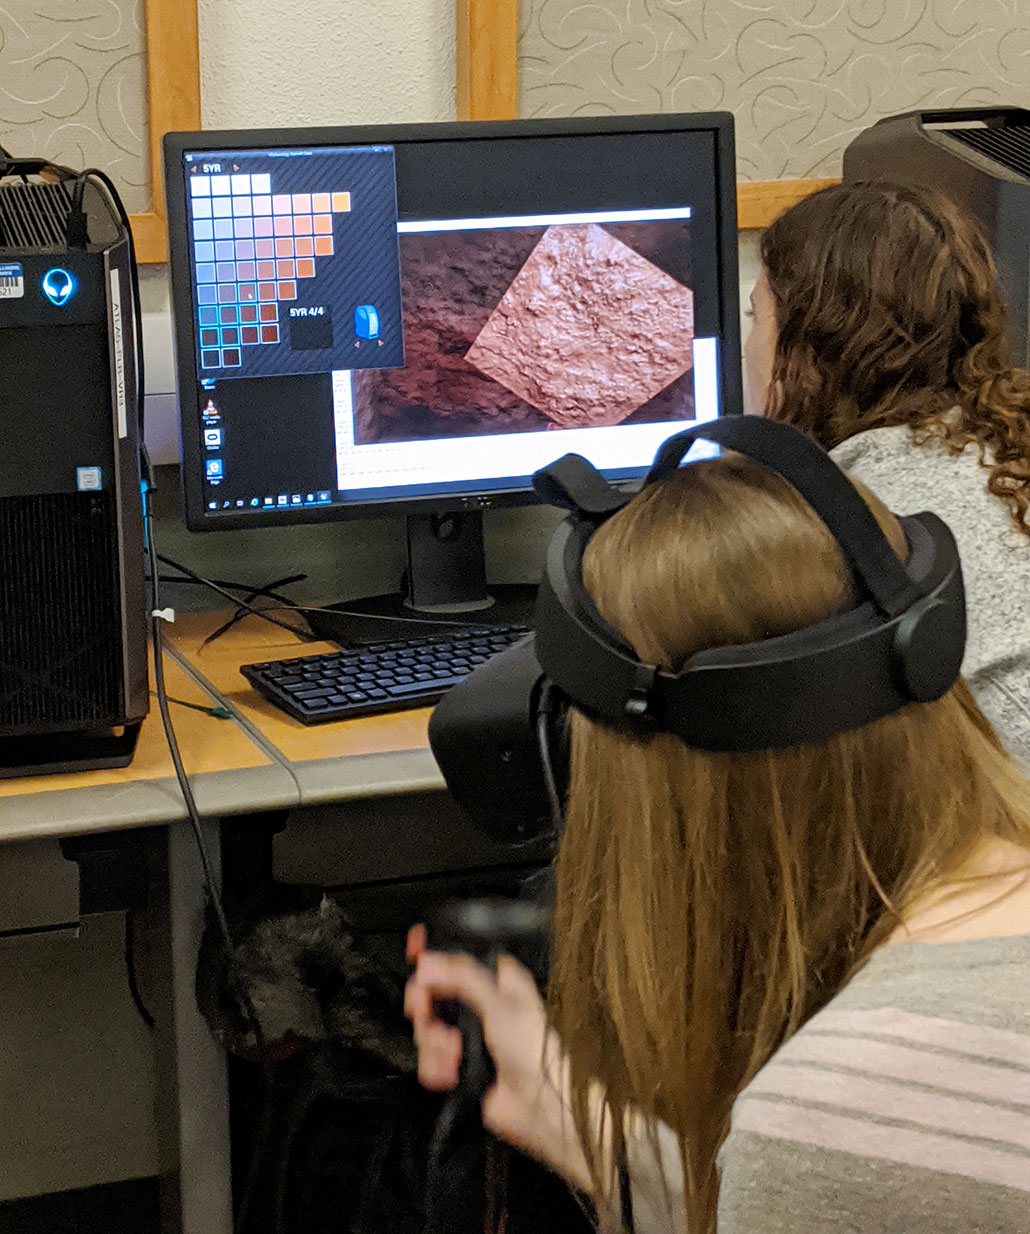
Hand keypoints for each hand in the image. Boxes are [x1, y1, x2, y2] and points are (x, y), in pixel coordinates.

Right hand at [404, 925, 590, 1189]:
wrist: (539, 1103)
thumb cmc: (536, 1051)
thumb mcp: (499, 1004)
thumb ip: (462, 978)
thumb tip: (431, 963)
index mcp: (497, 981)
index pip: (458, 959)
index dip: (435, 957)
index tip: (415, 952)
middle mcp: (482, 1004)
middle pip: (435, 994)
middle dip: (427, 1008)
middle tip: (425, 1012)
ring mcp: (470, 1036)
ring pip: (429, 1028)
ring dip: (434, 1044)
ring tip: (451, 1051)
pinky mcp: (460, 1064)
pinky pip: (431, 1059)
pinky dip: (437, 1067)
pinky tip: (452, 1071)